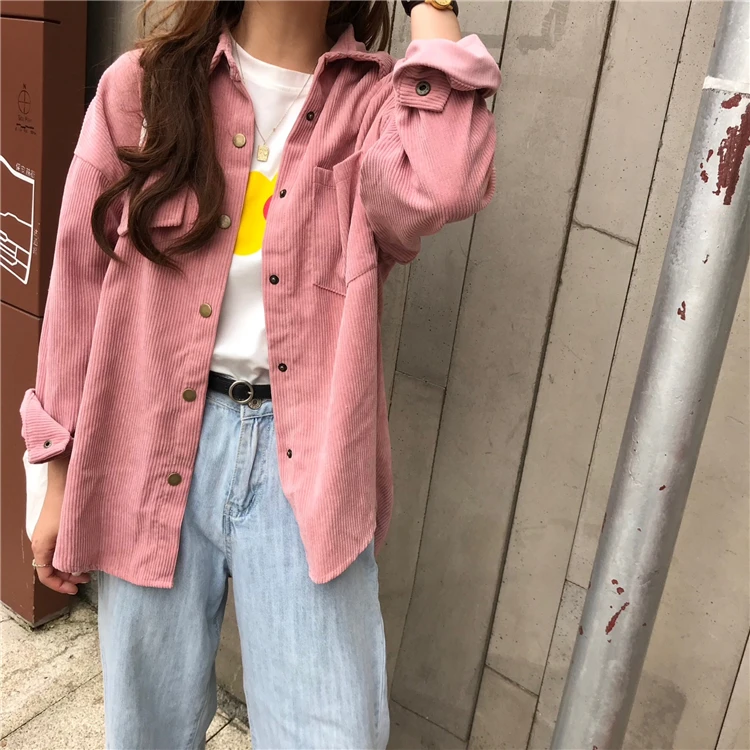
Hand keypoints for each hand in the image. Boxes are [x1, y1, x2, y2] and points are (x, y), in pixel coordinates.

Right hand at [31, 457, 89, 594]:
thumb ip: (70, 555)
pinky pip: (59, 546)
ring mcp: (47, 534)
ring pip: (56, 557)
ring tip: (88, 567)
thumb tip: (77, 570)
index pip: (46, 576)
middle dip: (67, 576)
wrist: (66, 481)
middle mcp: (41, 542)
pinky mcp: (55, 526)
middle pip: (51, 568)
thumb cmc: (67, 507)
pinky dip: (69, 553)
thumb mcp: (69, 536)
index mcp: (40, 547)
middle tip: (86, 578)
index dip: (60, 585)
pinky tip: (85, 551)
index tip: (76, 589)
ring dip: (69, 564)